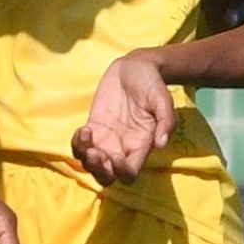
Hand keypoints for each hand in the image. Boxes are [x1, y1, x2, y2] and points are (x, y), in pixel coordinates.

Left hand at [72, 51, 176, 184]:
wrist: (135, 67)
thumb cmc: (152, 83)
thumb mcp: (163, 98)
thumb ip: (166, 120)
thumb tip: (162, 144)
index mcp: (141, 145)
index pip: (129, 173)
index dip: (120, 171)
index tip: (115, 155)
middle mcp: (123, 147)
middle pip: (107, 176)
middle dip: (98, 170)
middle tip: (95, 152)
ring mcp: (106, 139)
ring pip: (91, 163)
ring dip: (85, 158)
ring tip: (86, 135)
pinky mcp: (94, 128)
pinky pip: (81, 146)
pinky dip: (77, 144)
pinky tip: (83, 130)